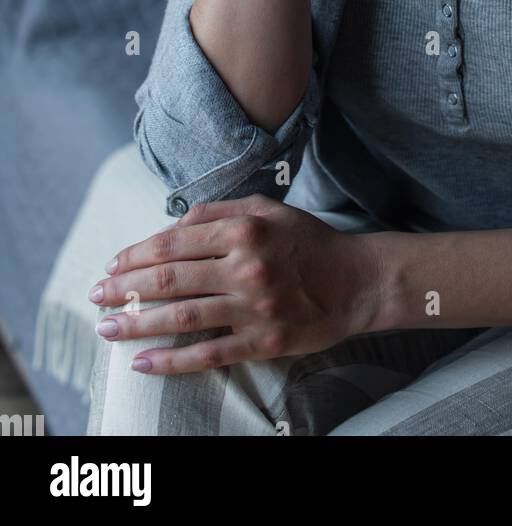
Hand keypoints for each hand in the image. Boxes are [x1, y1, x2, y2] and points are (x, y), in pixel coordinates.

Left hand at [89, 195, 382, 374]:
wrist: (356, 282)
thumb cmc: (307, 241)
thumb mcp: (266, 209)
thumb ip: (218, 211)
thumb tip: (172, 224)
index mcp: (243, 229)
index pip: (173, 243)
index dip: (136, 255)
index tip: (112, 266)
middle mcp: (247, 266)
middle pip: (170, 279)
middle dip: (125, 289)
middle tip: (96, 297)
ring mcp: (255, 307)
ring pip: (182, 317)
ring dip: (138, 324)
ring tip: (106, 328)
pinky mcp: (264, 341)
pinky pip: (209, 354)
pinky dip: (171, 361)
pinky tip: (142, 362)